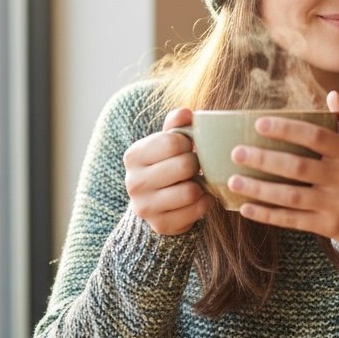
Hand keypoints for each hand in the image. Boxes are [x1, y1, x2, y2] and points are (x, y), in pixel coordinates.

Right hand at [123, 107, 208, 234]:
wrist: (155, 204)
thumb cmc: (165, 165)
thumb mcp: (167, 143)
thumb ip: (176, 125)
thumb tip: (186, 112)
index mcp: (133, 156)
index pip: (173, 141)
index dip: (189, 143)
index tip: (187, 149)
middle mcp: (133, 182)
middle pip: (185, 165)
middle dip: (196, 165)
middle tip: (194, 167)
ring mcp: (145, 207)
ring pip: (191, 191)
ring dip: (201, 186)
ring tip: (196, 182)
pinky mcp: (160, 225)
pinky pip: (196, 210)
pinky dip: (204, 202)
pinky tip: (198, 198)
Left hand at [227, 91, 338, 240]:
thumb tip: (332, 94)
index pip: (316, 136)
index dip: (287, 130)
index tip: (259, 123)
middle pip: (298, 167)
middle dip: (264, 160)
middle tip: (237, 152)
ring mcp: (334, 204)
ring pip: (291, 197)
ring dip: (259, 190)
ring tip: (233, 180)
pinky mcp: (325, 225)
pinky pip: (292, 220)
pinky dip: (267, 215)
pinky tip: (245, 208)